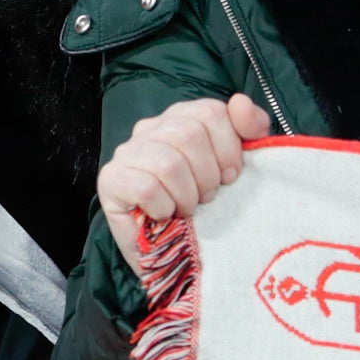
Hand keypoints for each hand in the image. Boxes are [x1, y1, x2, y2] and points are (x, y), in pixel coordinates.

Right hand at [98, 94, 272, 270]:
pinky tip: (164, 215)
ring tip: (186, 209)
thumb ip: (248, 129)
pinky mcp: (111, 180)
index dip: (229, 148)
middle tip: (207, 197)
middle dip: (208, 175)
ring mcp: (127, 153)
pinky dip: (164, 208)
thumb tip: (240, 102)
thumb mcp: (236, 166)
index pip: (210, 111)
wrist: (177, 258)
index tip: (231, 176)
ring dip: (187, 195)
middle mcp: (150, 129)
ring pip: (169, 163)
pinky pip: (147, 187)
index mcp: (180, 119)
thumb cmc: (206, 210)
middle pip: (190, 133)